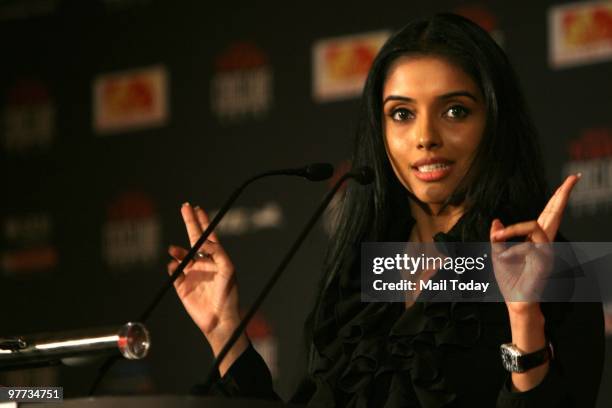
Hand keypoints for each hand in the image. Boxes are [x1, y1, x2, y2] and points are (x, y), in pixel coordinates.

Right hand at [168, 203, 241, 344]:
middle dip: (189, 222)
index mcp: (215, 258)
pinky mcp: (181, 286)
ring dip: (177, 250)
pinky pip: (173, 272)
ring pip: (180, 255)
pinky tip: (174, 265)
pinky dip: (172, 266)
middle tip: (184, 206)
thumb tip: (203, 241)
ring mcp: (191, 273)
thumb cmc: (228, 293)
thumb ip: (217, 252)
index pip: (208, 235)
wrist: (219, 318)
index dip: (202, 221)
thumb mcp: (228, 268)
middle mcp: (203, 263)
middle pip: (193, 238)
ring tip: (175, 249)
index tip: (197, 208)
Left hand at [490, 174, 580, 313]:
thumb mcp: (497, 253)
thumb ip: (498, 236)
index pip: (547, 214)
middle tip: (573, 178)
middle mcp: (544, 242)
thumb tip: (496, 220)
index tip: (568, 182)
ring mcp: (548, 250)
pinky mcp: (546, 259)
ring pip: (536, 224)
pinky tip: (505, 255)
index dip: (557, 198)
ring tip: (497, 239)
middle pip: (555, 213)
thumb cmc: (509, 280)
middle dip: (563, 195)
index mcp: (534, 239)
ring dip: (512, 231)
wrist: (515, 301)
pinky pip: (529, 243)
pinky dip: (513, 247)